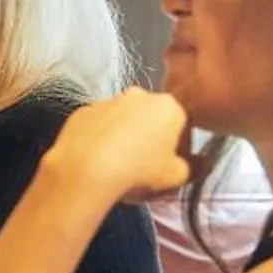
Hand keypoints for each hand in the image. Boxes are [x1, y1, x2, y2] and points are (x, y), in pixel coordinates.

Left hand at [47, 88, 191, 204]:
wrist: (86, 169)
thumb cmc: (139, 170)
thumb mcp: (176, 176)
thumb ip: (190, 167)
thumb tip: (190, 164)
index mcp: (168, 106)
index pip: (182, 125)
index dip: (180, 148)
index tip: (172, 165)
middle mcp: (138, 95)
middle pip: (151, 118)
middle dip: (152, 138)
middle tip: (146, 166)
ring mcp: (107, 100)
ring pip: (123, 119)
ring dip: (125, 136)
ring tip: (118, 164)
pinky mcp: (82, 111)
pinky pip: (98, 125)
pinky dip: (100, 138)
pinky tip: (97, 159)